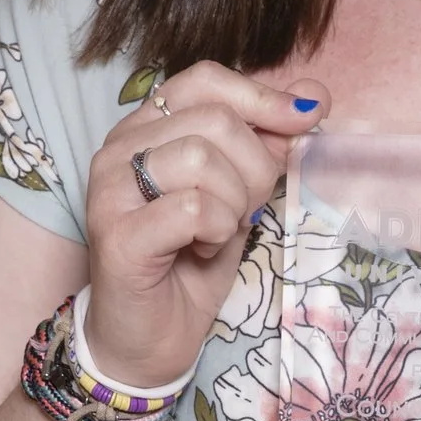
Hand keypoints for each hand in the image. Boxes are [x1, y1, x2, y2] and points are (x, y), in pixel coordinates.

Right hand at [81, 66, 324, 389]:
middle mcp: (119, 148)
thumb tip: (310, 97)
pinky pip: (194, 208)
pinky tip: (200, 250)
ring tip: (216, 233)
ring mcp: (110, 189)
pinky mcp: (116, 233)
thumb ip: (264, 146)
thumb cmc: (190, 264)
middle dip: (254, 168)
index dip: (262, 96)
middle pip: (214, 120)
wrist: (150, 340)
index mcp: (146, 128)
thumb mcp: (238, 195)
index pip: (205, 80)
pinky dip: (216, 231)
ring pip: (202, 159)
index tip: (307, 118)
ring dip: (233, 203)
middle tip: (244, 211)